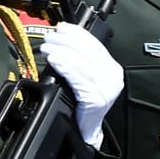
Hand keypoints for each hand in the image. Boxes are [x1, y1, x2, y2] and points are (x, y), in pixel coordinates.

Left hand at [40, 22, 123, 147]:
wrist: (86, 132)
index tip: (62, 27)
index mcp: (112, 68)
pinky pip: (78, 78)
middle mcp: (113, 76)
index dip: (77, 33)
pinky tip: (54, 60)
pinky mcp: (96, 99)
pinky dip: (65, 67)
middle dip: (65, 41)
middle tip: (49, 37)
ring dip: (61, 52)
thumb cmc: (82, 105)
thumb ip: (80, 61)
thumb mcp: (86, 78)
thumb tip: (61, 41)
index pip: (94, 45)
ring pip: (81, 63)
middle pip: (87, 51)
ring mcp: (106, 88)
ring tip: (47, 47)